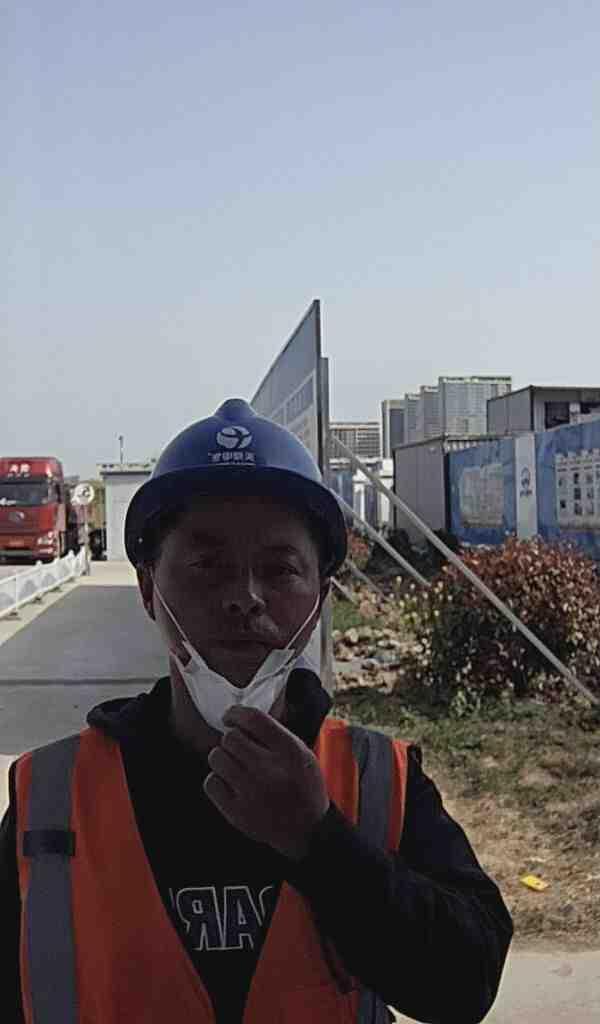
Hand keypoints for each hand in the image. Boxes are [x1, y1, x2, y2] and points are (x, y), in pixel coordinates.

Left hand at [204, 706, 329, 859]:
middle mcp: (270, 770)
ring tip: (235, 766)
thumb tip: (242, 719)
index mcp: (290, 752)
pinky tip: (230, 784)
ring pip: (217, 757)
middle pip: (231, 737)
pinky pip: (211, 782)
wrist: (307, 831)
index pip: (254, 719)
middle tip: (239, 749)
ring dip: (223, 758)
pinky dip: (218, 780)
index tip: (230, 717)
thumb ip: (277, 735)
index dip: (236, 713)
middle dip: (232, 739)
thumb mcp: (303, 754)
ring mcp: (251, 793)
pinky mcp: (237, 812)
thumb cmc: (303, 787)